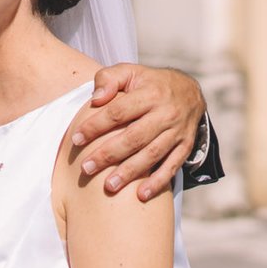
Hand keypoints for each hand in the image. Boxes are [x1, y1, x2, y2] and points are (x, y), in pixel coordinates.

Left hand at [70, 64, 205, 201]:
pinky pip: (173, 166)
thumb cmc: (149, 83)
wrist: (190, 91)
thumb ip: (109, 79)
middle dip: (108, 154)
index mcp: (150, 93)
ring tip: (109, 187)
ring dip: (130, 172)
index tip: (76, 139)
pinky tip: (141, 196)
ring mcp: (177, 131)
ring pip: (152, 154)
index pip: (118, 112)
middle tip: (86, 168)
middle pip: (134, 137)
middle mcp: (166, 113)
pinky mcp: (186, 146)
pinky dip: (158, 182)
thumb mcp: (130, 72)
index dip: (96, 126)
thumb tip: (96, 100)